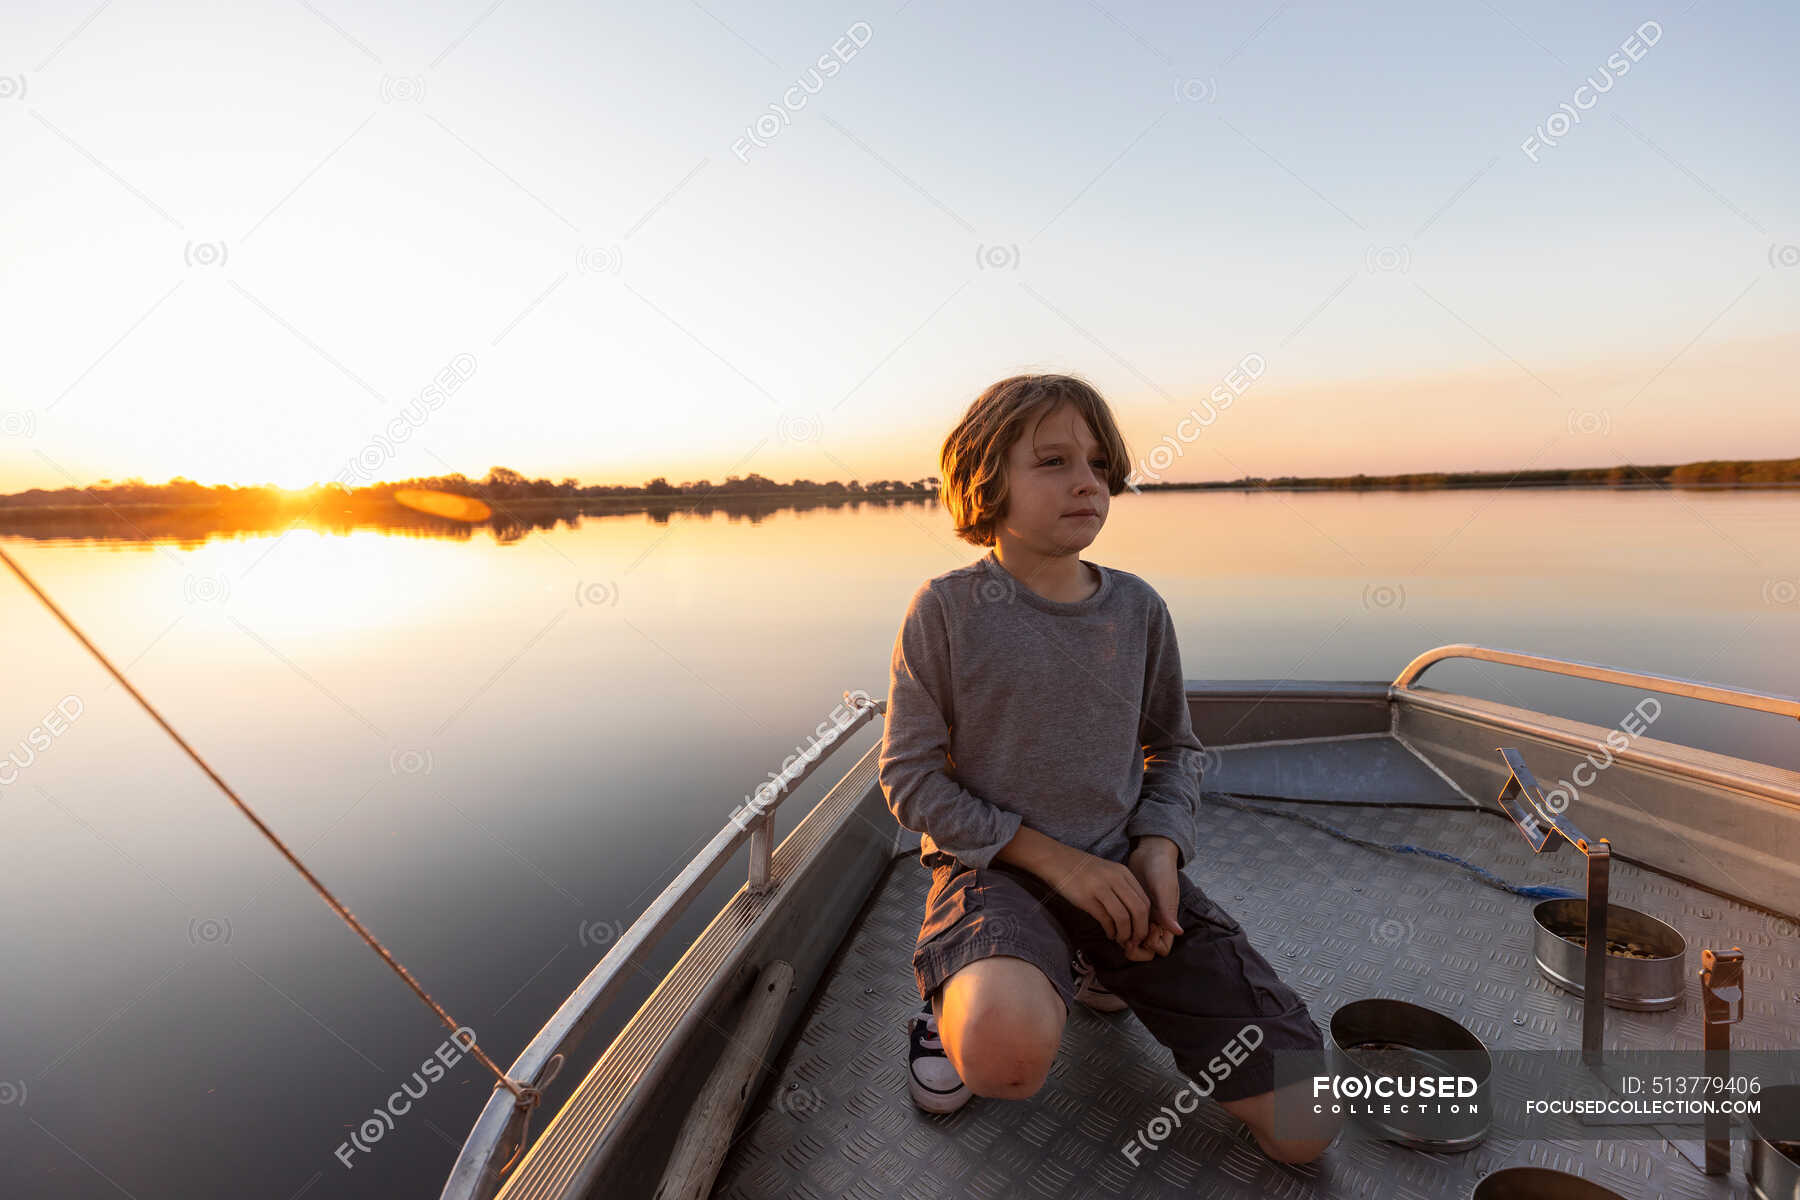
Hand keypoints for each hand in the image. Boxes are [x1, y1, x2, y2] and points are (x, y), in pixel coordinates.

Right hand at [1043, 845, 1150, 948]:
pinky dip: (1110, 931)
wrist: (1055, 859)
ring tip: (1120, 940)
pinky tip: (1109, 934)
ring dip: (1125, 934)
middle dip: (1139, 931)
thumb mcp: (1107, 872)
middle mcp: (1115, 879)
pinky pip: (1105, 919)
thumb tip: (1135, 916)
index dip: (1146, 921)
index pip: (1145, 901)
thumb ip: (1122, 888)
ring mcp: (1100, 887)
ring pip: (1123, 917)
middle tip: (1134, 941)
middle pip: (1138, 910)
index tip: (1141, 932)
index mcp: (1123, 873)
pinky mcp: (1086, 897)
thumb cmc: (1082, 870)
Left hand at [1123, 837, 1183, 960]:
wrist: (1150, 852)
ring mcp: (1143, 915)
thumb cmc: (1161, 870)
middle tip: (1120, 940)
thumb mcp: (1164, 890)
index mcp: (1167, 921)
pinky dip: (1119, 925)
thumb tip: (1178, 932)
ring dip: (1125, 937)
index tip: (1138, 938)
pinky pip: (1126, 923)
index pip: (1161, 947)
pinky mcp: (1131, 907)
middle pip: (1147, 947)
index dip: (1150, 946)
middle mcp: (1156, 921)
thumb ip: (1168, 911)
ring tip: (1113, 932)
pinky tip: (1110, 920)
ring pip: (1134, 936)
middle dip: (1135, 948)